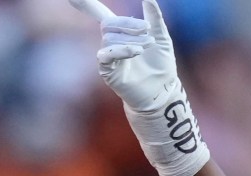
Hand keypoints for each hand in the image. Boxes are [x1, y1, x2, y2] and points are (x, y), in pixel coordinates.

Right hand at [65, 0, 208, 175]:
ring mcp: (108, 59)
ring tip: (146, 47)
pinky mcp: (108, 73)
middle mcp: (111, 44)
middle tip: (147, 31)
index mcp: (121, 34)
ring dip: (130, 39)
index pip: (101, 14)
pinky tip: (135, 51)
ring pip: (109, 39)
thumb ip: (154, 19)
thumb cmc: (162, 67)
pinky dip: (120, 50)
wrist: (162, 92)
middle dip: (127, 24)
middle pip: (108, 24)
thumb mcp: (161, 38)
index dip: (87, 6)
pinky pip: (105, 56)